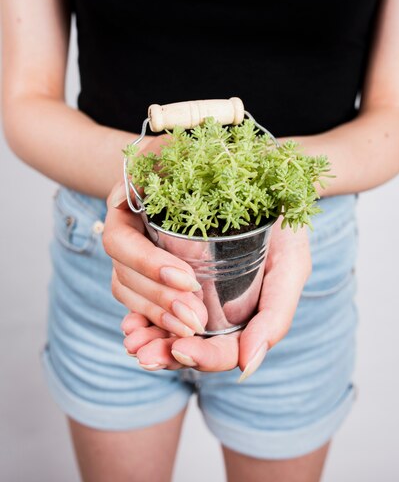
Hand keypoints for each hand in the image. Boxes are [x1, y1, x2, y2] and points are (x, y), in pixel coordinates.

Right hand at [103, 137, 207, 338]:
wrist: (190, 167)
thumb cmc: (186, 154)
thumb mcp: (177, 144)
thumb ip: (168, 148)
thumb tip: (161, 156)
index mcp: (122, 206)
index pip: (121, 243)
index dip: (148, 264)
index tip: (186, 279)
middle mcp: (123, 235)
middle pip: (124, 278)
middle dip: (158, 301)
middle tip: (195, 318)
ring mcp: (132, 258)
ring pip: (131, 297)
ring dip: (160, 317)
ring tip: (194, 330)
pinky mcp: (147, 275)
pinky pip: (143, 306)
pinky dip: (159, 323)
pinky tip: (181, 337)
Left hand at [123, 219, 311, 380]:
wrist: (271, 169)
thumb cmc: (280, 223)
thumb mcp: (289, 269)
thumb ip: (273, 317)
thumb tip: (246, 366)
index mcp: (230, 309)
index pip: (214, 347)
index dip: (198, 355)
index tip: (183, 348)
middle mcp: (196, 292)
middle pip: (170, 332)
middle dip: (156, 345)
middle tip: (145, 353)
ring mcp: (170, 264)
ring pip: (143, 299)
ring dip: (143, 313)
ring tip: (135, 331)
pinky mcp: (149, 229)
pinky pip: (126, 257)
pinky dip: (128, 271)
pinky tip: (128, 288)